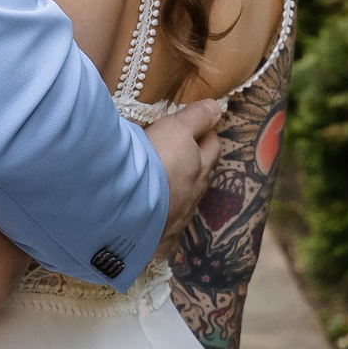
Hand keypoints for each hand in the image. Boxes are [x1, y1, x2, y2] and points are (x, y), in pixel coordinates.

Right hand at [149, 98, 225, 249]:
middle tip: (186, 152)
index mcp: (199, 165)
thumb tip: (218, 108)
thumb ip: (195, 118)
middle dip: (200, 162)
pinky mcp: (164, 239)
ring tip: (167, 184)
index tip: (198, 128)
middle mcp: (195, 192)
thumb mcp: (173, 129)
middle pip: (204, 174)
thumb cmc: (153, 161)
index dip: (206, 135)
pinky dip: (166, 227)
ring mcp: (181, 217)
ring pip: (188, 201)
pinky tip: (156, 225)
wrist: (129, 206)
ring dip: (181, 191)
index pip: (212, 145)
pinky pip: (170, 235)